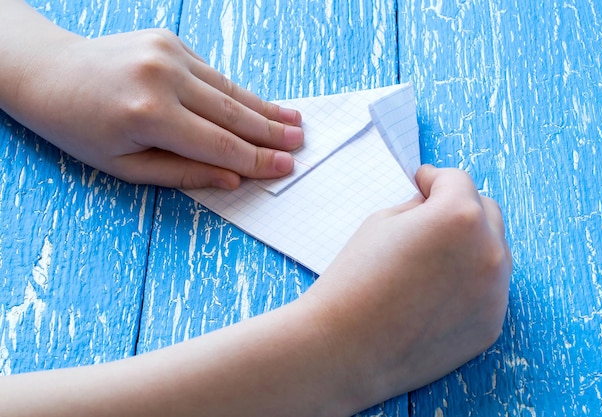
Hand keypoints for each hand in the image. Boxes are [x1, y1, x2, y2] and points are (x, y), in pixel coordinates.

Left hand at [3, 27, 302, 188]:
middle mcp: (163, 77)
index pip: (219, 144)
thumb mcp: (125, 167)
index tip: (285, 167)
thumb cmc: (81, 129)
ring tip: (293, 121)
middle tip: (300, 143)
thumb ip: (183, 174)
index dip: (257, 159)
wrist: (49, 73)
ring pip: (229, 89)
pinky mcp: (169, 41)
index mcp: (149, 114)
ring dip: (263, 108)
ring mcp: (167, 52)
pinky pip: (213, 73)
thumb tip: (232, 178)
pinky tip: (260, 104)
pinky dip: (238, 92)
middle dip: (270, 132)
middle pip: (232, 112)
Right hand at [302, 165, 511, 408]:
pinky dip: (470, 282)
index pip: (457, 180)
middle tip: (430, 216)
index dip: (434, 178)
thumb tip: (433, 207)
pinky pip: (489, 289)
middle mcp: (489, 251)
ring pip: (493, 251)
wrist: (345, 347)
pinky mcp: (491, 325)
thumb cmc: (355, 280)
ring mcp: (495, 292)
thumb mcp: (380, 222)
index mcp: (459, 217)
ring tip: (433, 257)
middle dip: (459, 206)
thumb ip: (417, 208)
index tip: (422, 182)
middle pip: (486, 211)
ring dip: (469, 245)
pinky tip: (436, 291)